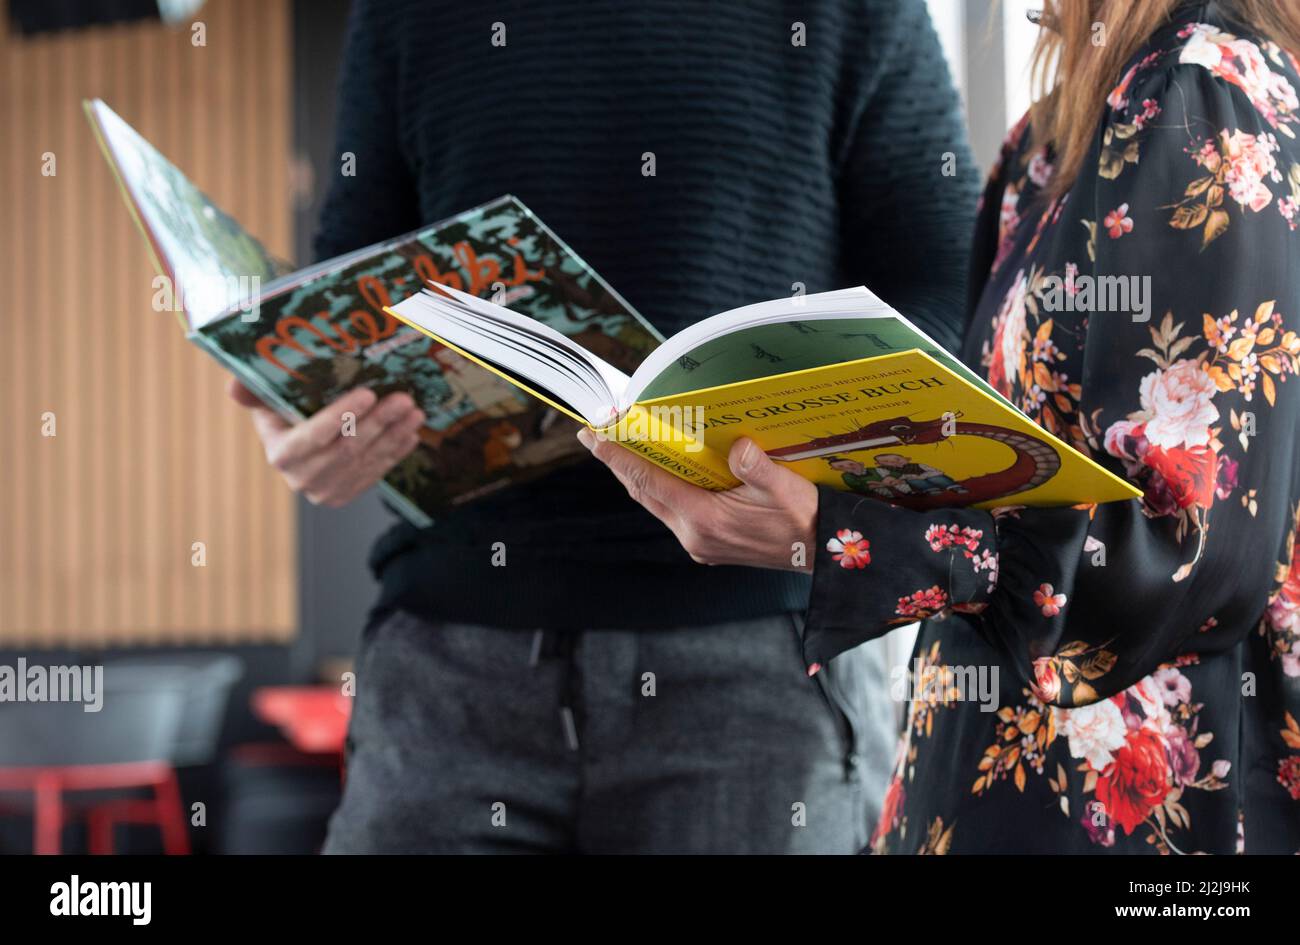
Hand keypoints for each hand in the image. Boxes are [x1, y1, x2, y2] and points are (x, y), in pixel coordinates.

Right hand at [228, 377, 425, 507]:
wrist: (298, 452)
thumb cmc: (284, 417)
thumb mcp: (266, 402)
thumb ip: (252, 392)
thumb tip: (234, 387)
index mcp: (281, 454)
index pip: (313, 436)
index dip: (342, 416)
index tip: (368, 393)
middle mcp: (303, 478)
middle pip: (347, 449)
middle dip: (379, 422)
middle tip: (403, 399)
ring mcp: (327, 490)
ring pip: (367, 460)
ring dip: (394, 435)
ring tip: (414, 412)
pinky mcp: (348, 494)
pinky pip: (377, 472)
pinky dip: (397, 451)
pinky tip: (410, 432)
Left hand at [578, 431, 817, 571]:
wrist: (822, 552)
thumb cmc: (805, 519)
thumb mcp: (786, 488)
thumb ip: (758, 466)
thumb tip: (736, 446)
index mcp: (706, 519)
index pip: (650, 481)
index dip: (619, 456)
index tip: (594, 435)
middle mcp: (695, 535)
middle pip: (644, 492)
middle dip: (617, 463)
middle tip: (594, 435)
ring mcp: (700, 543)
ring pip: (655, 503)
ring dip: (636, 476)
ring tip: (618, 450)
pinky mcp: (708, 544)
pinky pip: (671, 511)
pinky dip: (658, 489)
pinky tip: (658, 472)